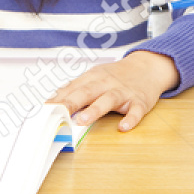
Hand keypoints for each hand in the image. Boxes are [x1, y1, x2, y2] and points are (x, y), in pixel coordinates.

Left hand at [50, 52, 178, 131]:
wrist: (148, 67)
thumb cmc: (116, 76)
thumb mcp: (94, 76)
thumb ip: (74, 88)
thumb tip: (52, 100)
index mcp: (94, 77)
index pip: (73, 88)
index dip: (59, 100)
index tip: (45, 111)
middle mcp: (107, 83)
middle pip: (87, 92)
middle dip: (71, 102)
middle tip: (57, 114)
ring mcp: (124, 92)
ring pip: (108, 100)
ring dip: (95, 110)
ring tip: (82, 121)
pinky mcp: (140, 101)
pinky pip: (136, 110)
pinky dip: (131, 118)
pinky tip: (123, 127)